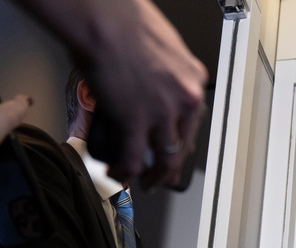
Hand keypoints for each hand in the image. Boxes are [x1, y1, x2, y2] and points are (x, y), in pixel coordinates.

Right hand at [15, 0, 206, 187]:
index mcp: (192, 78)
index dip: (180, 140)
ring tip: (143, 183)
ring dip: (153, 176)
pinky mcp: (135, 124)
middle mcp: (184, 99)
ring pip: (164, 160)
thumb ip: (161, 70)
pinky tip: (119, 174)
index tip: (172, 147)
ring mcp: (162, 115)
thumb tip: (149, 80)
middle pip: (183, 145)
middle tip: (162, 175)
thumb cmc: (121, 18)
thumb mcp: (160, 45)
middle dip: (171, 166)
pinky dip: (126, 172)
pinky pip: (134, 160)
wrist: (102, 17)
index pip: (192, 121)